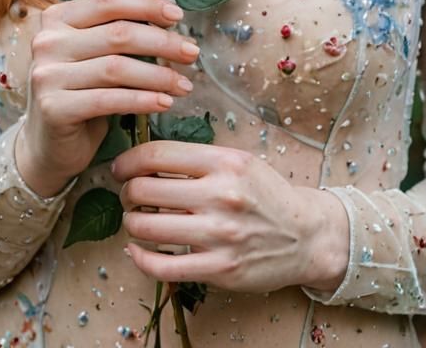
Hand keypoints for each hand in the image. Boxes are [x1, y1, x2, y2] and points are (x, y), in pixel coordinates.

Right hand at [15, 0, 199, 197]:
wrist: (48, 146)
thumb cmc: (81, 94)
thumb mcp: (94, 56)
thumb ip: (117, 34)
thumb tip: (167, 19)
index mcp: (57, 18)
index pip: (108, 0)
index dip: (146, 5)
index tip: (178, 16)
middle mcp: (47, 42)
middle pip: (118, 33)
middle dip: (163, 42)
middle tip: (191, 53)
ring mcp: (46, 75)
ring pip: (117, 68)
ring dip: (158, 76)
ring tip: (184, 85)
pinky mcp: (53, 107)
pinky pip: (109, 100)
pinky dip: (143, 100)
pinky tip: (164, 103)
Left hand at [111, 141, 349, 293]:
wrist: (304, 236)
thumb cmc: (266, 195)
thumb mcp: (240, 161)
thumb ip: (198, 159)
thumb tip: (146, 158)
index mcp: (225, 162)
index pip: (157, 155)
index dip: (129, 161)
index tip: (121, 168)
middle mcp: (221, 196)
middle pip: (145, 190)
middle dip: (127, 192)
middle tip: (128, 195)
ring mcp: (220, 235)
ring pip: (148, 228)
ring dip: (131, 223)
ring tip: (135, 220)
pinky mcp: (219, 269)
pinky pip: (163, 267)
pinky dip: (140, 258)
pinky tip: (136, 250)